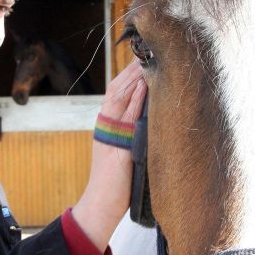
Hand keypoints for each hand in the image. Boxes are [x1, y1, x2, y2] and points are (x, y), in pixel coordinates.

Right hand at [71, 59, 146, 250]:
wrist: (101, 205)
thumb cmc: (117, 183)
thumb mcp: (125, 151)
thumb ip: (134, 133)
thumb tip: (153, 114)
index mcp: (107, 126)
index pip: (118, 93)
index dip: (129, 75)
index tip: (143, 57)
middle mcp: (106, 126)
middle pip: (117, 90)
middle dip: (131, 69)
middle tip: (146, 49)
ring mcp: (109, 136)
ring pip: (120, 99)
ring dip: (133, 78)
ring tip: (146, 60)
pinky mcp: (116, 148)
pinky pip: (126, 119)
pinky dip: (134, 100)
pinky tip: (143, 86)